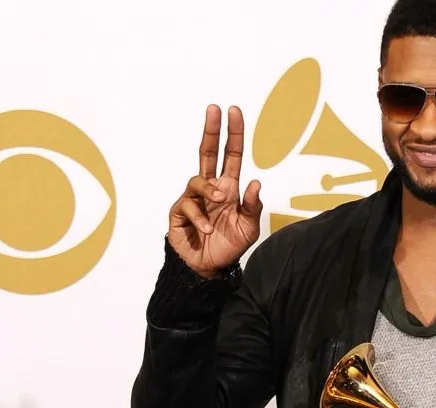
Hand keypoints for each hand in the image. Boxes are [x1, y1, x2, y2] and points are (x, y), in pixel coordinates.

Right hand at [168, 104, 262, 278]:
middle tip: (214, 110)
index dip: (233, 134)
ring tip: (221, 201)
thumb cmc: (229, 246)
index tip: (233, 111)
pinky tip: (208, 230)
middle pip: (208, 153)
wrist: (209, 269)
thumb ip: (253, 206)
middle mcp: (211, 189)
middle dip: (212, 131)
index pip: (231, 155)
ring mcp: (194, 199)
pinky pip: (188, 205)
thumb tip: (255, 182)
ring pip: (198, 180)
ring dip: (210, 188)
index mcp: (229, 188)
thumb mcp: (249, 228)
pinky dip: (200, 218)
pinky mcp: (179, 213)